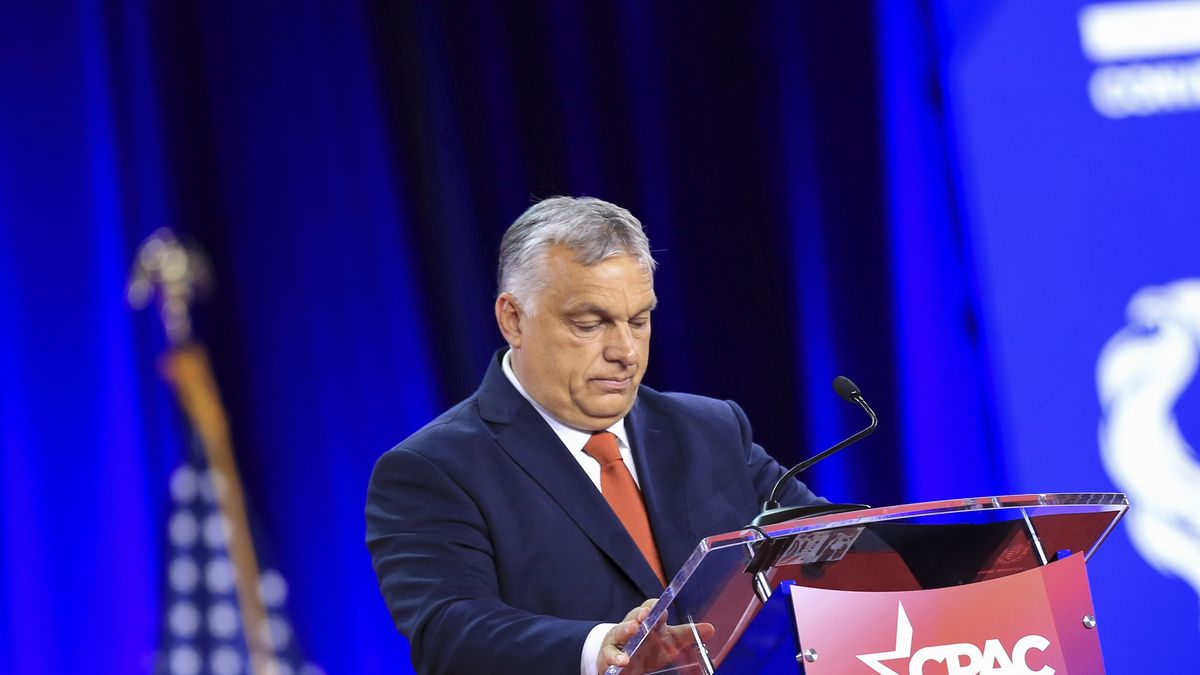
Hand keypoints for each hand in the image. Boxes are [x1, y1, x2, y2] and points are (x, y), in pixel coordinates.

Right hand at [596, 599, 715, 674]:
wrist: (625, 665)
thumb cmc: (649, 648)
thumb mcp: (669, 642)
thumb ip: (688, 636)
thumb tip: (711, 628)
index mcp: (649, 621)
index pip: (652, 608)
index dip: (655, 607)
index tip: (660, 609)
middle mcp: (632, 626)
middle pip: (634, 615)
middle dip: (639, 614)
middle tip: (645, 616)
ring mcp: (619, 639)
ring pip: (620, 630)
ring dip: (626, 629)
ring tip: (633, 630)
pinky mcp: (608, 654)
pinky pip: (610, 653)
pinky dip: (616, 656)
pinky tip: (623, 660)